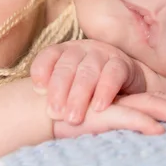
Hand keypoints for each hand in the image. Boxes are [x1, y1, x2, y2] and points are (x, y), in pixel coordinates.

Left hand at [30, 39, 145, 124]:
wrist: (128, 87)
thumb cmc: (90, 91)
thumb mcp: (69, 90)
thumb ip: (55, 94)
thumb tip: (42, 110)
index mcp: (65, 51)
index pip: (48, 55)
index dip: (41, 70)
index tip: (37, 90)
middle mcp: (82, 48)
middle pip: (67, 66)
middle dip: (59, 90)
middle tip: (55, 114)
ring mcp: (103, 53)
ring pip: (88, 70)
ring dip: (79, 95)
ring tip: (73, 117)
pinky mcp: (123, 63)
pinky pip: (113, 74)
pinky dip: (105, 90)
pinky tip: (98, 107)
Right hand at [53, 92, 165, 138]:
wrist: (39, 109)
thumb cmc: (67, 114)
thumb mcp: (96, 117)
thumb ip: (116, 117)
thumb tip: (142, 129)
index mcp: (121, 97)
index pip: (154, 98)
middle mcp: (119, 96)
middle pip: (156, 100)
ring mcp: (112, 102)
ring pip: (148, 105)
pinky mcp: (100, 111)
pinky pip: (127, 117)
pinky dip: (144, 124)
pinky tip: (158, 131)